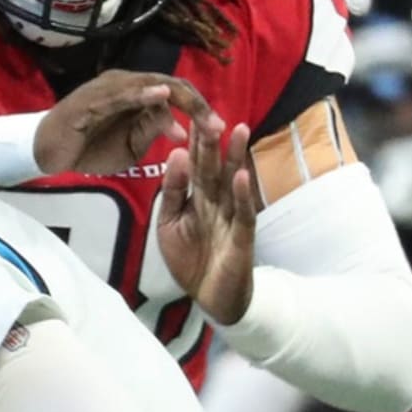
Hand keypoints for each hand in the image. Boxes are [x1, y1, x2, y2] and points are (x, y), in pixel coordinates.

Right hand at [33, 70, 216, 175]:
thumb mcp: (130, 146)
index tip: (220, 128)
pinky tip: (160, 96)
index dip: (199, 108)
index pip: (175, 93)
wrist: (47, 153)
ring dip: (177, 100)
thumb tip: (180, 126)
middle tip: (217, 125)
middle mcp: (124, 84)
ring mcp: (107, 89)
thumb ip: (151, 131)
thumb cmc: (88, 147)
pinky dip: (141, 94)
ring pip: (149, 86)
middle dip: (196, 105)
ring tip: (200, 117)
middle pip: (169, 86)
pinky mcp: (90, 100)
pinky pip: (120, 95)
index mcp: (136, 94)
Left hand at [156, 117, 256, 324]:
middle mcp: (216, 202)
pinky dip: (241, 195)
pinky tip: (241, 175)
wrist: (208, 297)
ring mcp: (231, 218)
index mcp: (197, 198)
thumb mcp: (168, 224)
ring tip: (239, 130)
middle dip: (213, 143)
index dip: (194, 143)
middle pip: (214, 168)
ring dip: (236, 158)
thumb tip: (176, 155)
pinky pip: (243, 214)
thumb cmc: (190, 260)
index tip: (189, 115)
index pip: (196, 165)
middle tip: (211, 114)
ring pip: (233, 184)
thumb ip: (171, 192)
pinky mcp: (242, 237)